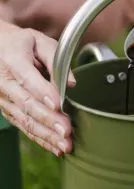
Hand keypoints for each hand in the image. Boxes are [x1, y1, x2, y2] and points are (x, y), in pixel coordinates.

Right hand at [0, 22, 74, 155]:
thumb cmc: (22, 43)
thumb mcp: (40, 41)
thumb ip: (56, 59)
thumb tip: (72, 83)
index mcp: (13, 60)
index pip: (28, 79)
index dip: (44, 93)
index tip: (58, 105)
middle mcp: (4, 82)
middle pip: (27, 104)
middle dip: (49, 121)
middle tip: (67, 133)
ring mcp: (4, 98)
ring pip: (25, 120)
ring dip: (46, 135)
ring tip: (65, 146)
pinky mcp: (7, 108)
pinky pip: (23, 125)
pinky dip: (39, 138)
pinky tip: (54, 147)